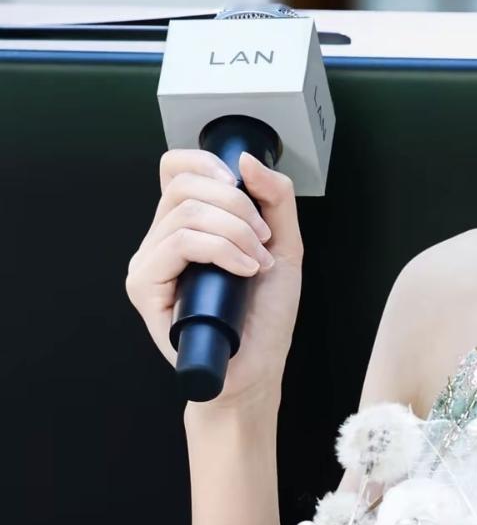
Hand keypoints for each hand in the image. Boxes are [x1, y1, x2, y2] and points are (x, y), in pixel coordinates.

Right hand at [125, 147, 302, 411]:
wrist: (258, 366)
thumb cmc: (265, 314)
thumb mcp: (284, 244)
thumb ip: (275, 197)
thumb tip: (245, 158)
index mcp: (187, 224)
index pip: (176, 168)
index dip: (206, 164)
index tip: (241, 186)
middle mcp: (161, 239)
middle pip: (184, 185)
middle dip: (237, 205)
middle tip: (263, 240)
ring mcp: (149, 262)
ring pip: (184, 215)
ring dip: (235, 232)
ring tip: (257, 262)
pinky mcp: (145, 287)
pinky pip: (178, 244)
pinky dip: (221, 250)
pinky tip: (244, 271)